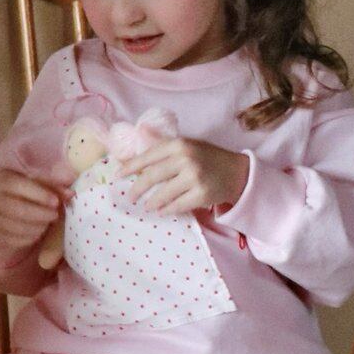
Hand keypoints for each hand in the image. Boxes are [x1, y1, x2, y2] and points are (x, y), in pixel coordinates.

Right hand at [0, 170, 73, 255]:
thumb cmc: (23, 196)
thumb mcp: (36, 187)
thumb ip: (54, 188)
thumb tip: (71, 194)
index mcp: (5, 181)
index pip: (21, 186)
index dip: (40, 195)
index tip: (56, 202)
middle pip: (18, 209)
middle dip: (41, 214)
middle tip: (55, 216)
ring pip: (16, 227)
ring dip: (37, 227)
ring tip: (46, 224)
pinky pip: (12, 240)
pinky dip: (28, 238)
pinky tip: (36, 233)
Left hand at [125, 137, 249, 214]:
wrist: (236, 171)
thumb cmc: (207, 158)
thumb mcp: (186, 145)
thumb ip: (162, 146)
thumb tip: (135, 143)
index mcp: (178, 144)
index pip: (147, 156)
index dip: (130, 167)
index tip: (117, 176)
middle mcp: (185, 158)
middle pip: (151, 177)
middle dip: (137, 189)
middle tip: (130, 197)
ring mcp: (194, 177)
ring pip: (162, 194)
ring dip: (151, 202)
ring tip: (147, 205)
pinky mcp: (201, 194)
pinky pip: (176, 206)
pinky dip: (166, 209)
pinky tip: (162, 210)